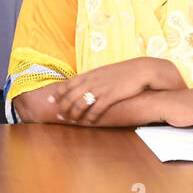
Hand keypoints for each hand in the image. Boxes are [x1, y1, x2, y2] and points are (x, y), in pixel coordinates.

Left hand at [48, 58, 170, 124]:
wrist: (141, 70)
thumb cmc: (122, 72)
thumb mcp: (104, 71)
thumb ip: (92, 78)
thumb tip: (82, 85)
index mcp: (90, 74)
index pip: (68, 83)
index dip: (58, 93)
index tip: (51, 101)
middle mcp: (92, 81)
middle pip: (71, 96)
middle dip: (63, 107)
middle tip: (60, 116)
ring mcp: (101, 88)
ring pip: (81, 104)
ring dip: (75, 115)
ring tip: (73, 121)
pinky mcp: (110, 96)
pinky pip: (96, 110)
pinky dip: (91, 118)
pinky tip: (90, 122)